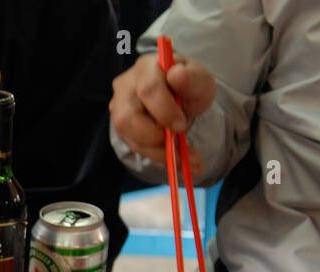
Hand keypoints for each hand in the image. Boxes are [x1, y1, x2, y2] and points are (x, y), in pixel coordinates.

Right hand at [110, 53, 216, 172]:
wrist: (182, 97)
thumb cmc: (190, 85)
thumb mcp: (201, 80)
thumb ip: (192, 78)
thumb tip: (177, 74)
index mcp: (147, 67)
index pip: (148, 90)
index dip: (165, 112)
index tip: (181, 125)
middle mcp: (125, 85)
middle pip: (128, 117)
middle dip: (155, 134)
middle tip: (178, 140)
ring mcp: (119, 107)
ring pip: (129, 135)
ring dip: (157, 149)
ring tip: (183, 154)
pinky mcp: (121, 127)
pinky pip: (135, 145)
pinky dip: (157, 155)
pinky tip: (177, 158)